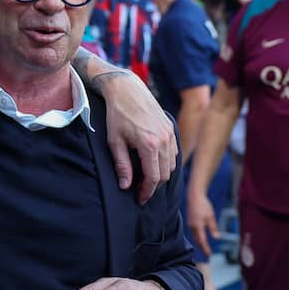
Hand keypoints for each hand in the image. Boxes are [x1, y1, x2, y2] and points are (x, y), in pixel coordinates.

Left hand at [99, 71, 176, 203]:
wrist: (127, 90)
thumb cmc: (117, 115)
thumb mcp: (114, 141)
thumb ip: (122, 165)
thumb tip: (126, 186)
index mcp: (149, 145)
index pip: (153, 178)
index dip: (147, 192)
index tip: (140, 199)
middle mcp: (163, 140)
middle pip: (165, 174)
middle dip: (154, 186)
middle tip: (141, 191)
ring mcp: (170, 133)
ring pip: (172, 165)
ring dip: (161, 174)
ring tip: (147, 178)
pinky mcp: (171, 128)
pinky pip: (174, 152)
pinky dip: (166, 162)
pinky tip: (154, 163)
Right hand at [187, 189, 218, 256]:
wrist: (194, 196)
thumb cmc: (203, 205)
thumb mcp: (211, 216)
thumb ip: (213, 228)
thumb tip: (217, 238)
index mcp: (198, 226)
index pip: (202, 241)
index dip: (205, 248)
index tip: (209, 255)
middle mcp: (192, 227)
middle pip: (197, 241)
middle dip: (202, 248)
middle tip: (208, 255)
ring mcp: (190, 224)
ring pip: (195, 237)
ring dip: (199, 244)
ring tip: (205, 249)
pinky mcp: (190, 222)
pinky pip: (194, 233)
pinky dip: (197, 238)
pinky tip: (201, 239)